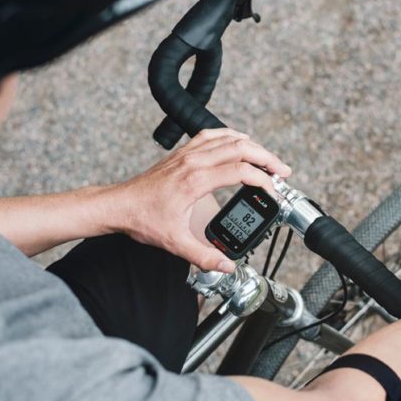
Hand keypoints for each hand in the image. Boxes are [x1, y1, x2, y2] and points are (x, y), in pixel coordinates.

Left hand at [112, 128, 291, 271]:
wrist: (119, 206)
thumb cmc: (143, 219)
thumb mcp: (175, 243)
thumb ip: (204, 256)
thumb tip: (227, 266)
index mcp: (195, 180)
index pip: (240, 171)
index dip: (262, 180)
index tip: (272, 192)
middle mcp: (193, 161)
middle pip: (240, 147)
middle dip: (266, 158)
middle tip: (282, 171)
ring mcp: (187, 154)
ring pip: (228, 137)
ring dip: (252, 145)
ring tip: (267, 159)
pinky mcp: (182, 153)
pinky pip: (211, 134)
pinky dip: (230, 136)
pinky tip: (239, 142)